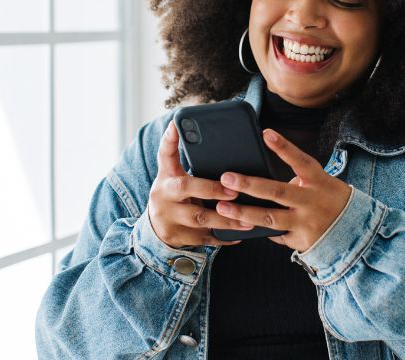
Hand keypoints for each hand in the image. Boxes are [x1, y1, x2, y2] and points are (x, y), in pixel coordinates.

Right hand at [147, 121, 252, 247]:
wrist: (156, 229)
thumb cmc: (172, 195)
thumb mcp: (171, 175)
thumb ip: (179, 156)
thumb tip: (185, 127)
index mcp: (166, 177)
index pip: (165, 156)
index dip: (170, 140)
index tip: (177, 125)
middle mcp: (165, 197)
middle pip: (186, 189)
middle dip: (211, 189)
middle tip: (234, 191)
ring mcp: (171, 219)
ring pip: (200, 219)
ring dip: (226, 219)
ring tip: (248, 219)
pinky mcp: (181, 237)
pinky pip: (206, 238)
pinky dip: (223, 238)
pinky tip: (241, 236)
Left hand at [215, 129, 351, 251]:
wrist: (356, 231)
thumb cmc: (330, 199)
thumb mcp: (321, 183)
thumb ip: (297, 179)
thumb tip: (262, 180)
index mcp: (319, 182)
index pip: (300, 161)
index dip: (284, 147)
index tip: (266, 133)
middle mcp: (312, 202)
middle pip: (277, 192)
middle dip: (249, 184)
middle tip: (226, 177)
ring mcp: (306, 223)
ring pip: (270, 219)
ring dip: (244, 213)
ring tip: (223, 208)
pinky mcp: (301, 241)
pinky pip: (276, 235)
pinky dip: (261, 230)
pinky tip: (244, 227)